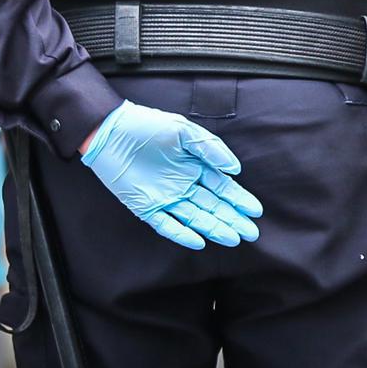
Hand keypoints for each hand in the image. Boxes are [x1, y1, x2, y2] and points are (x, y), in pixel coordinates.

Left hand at [81, 100, 262, 250]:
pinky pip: (167, 225)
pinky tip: (199, 242)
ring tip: (234, 239)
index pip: (223, 187)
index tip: (255, 211)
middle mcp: (184, 185)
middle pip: (214, 206)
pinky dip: (182, 234)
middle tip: (252, 234)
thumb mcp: (184, 131)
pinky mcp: (146, 208)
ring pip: (196, 218)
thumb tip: (235, 169)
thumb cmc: (148, 126)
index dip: (239, 199)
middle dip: (233, 219)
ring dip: (215, 228)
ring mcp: (166, 198)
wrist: (111, 132)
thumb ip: (210, 149)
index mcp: (195, 166)